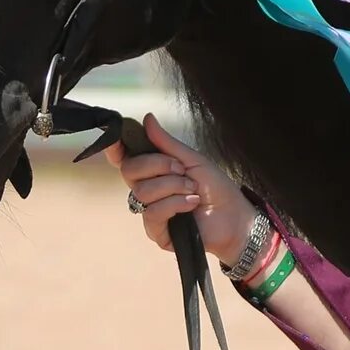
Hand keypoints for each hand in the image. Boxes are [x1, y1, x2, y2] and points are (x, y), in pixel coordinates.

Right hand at [103, 115, 257, 262]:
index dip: (115, 148)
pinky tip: (192, 203)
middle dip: (158, 165)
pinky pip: (152, 213)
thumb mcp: (192, 160)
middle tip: (182, 169)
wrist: (234, 216)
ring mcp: (149, 212)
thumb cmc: (216, 188)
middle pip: (129, 170)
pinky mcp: (156, 232)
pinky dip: (175, 204)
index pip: (124, 159)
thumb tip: (147, 118)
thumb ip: (167, 143)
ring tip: (193, 190)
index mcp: (152, 171)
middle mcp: (146, 190)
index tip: (116, 140)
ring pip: (142, 191)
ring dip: (173, 186)